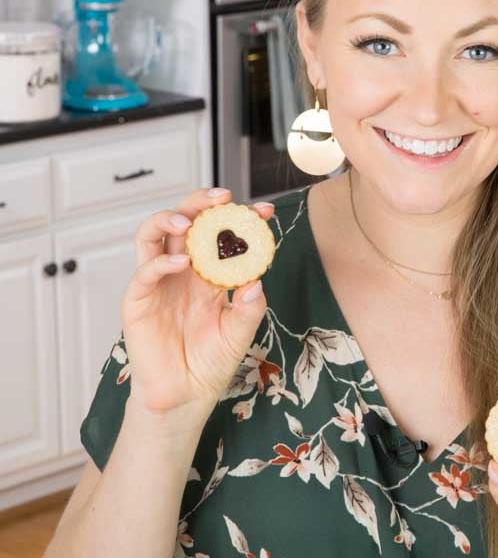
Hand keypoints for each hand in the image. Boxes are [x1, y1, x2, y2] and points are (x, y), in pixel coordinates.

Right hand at [121, 188, 271, 420]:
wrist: (186, 396)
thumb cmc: (211, 361)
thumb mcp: (240, 332)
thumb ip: (249, 307)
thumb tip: (256, 280)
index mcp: (208, 271)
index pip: (221, 233)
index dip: (240, 218)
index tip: (263, 211)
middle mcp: (181, 270)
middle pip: (184, 221)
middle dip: (201, 203)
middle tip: (223, 198)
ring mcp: (158, 282)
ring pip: (153, 235)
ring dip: (169, 219)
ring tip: (189, 221)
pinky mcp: (137, 302)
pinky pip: (143, 273)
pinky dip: (160, 263)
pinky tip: (181, 264)